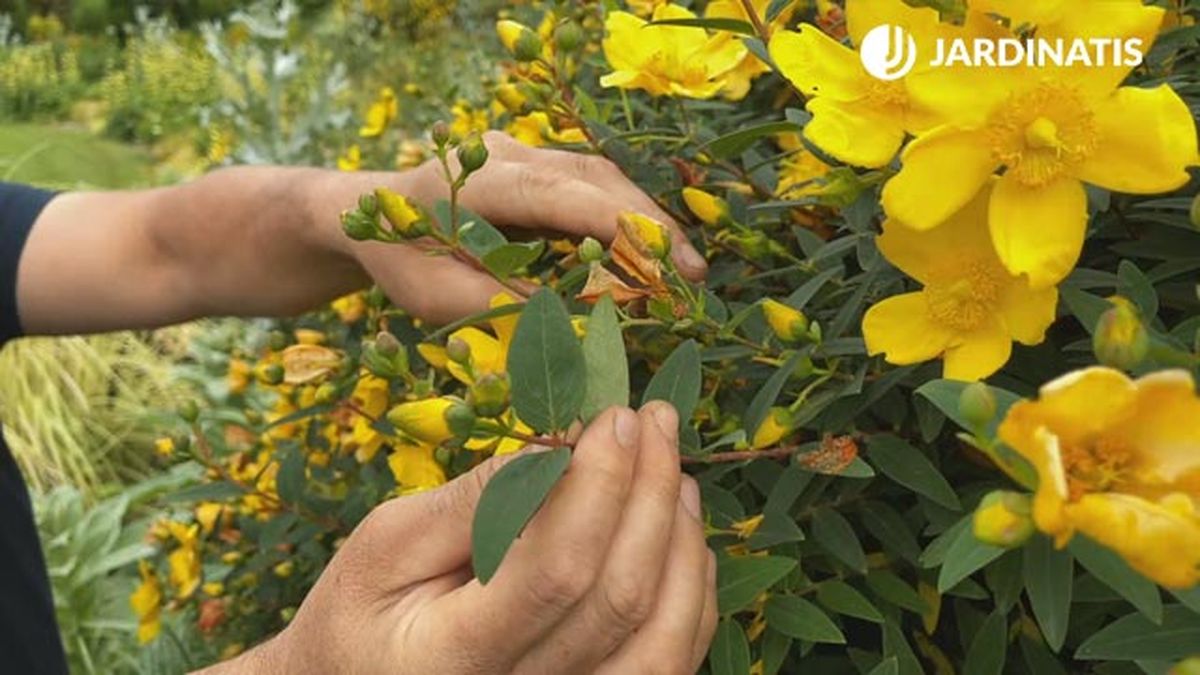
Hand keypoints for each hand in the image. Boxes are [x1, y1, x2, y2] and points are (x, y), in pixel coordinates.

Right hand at [203, 403, 716, 673]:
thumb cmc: (361, 612)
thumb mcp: (384, 545)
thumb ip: (467, 503)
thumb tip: (559, 443)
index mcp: (453, 657)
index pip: (554, 572)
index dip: (597, 487)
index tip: (613, 419)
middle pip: (618, 599)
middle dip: (648, 495)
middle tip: (654, 420)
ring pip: (660, 641)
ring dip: (681, 543)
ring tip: (673, 470)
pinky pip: (667, 663)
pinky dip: (689, 595)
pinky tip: (680, 534)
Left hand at [351, 132, 707, 322]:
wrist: (366, 214)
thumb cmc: (399, 259)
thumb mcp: (437, 297)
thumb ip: (505, 303)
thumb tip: (581, 318)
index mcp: (479, 179)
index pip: (562, 195)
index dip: (618, 226)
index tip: (666, 263)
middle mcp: (509, 153)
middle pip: (596, 179)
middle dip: (649, 227)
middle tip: (693, 278)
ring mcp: (526, 153)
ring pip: (603, 178)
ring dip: (646, 223)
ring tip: (683, 273)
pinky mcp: (539, 166)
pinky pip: (594, 188)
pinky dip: (626, 221)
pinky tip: (651, 258)